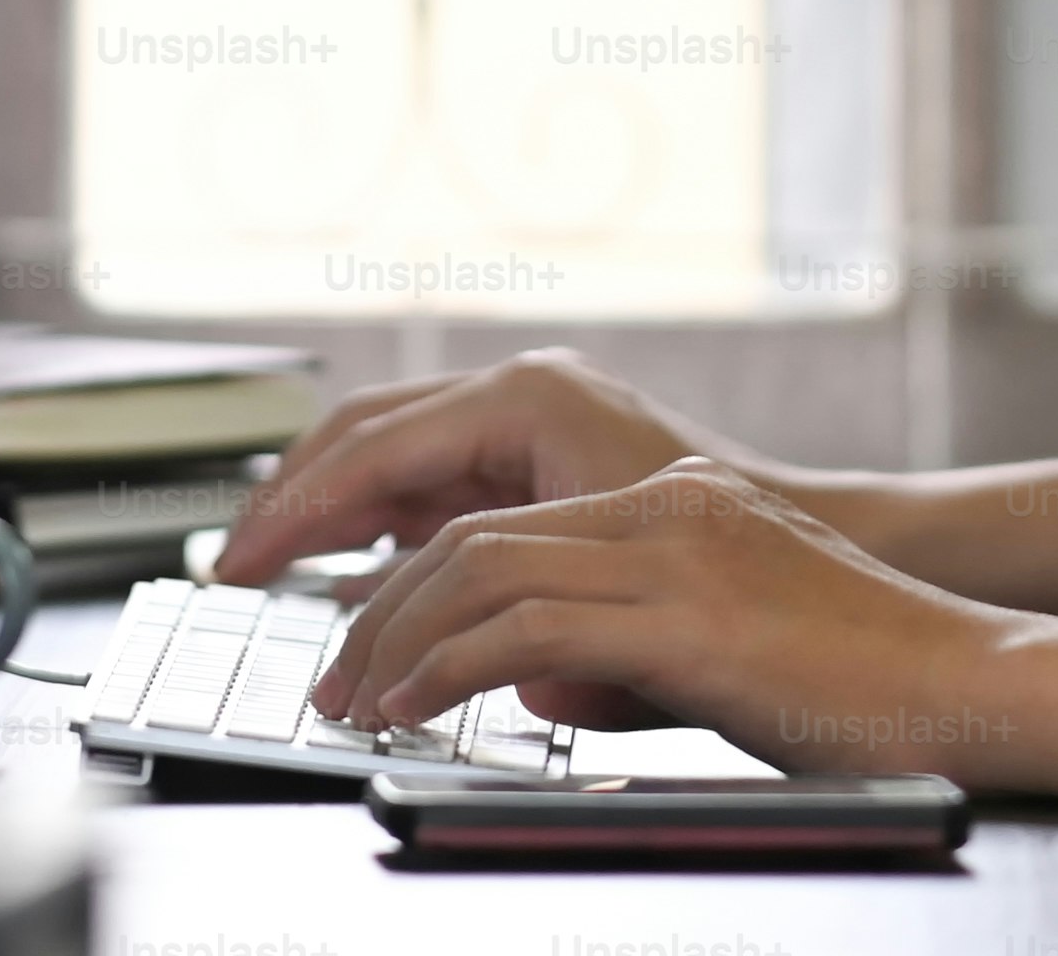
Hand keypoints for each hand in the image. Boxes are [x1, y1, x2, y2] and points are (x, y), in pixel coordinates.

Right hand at [219, 348, 776, 578]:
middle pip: (366, 435)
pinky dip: (376, 520)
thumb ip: (537, 622)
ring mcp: (525, 419)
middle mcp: (522, 393)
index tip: (242, 561)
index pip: (375, 446)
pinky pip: (429, 479)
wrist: (824, 541)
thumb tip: (477, 664)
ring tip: (265, 573)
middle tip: (232, 566)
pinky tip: (342, 572)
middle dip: (293, 501)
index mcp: (531, 401)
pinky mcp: (532, 457)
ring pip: (390, 454)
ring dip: (326, 509)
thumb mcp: (623, 585)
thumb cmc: (742, 556)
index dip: (296, 510)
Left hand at [304, 457, 1020, 759]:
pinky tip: (416, 708)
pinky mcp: (688, 614)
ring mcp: (679, 551)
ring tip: (352, 701)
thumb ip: (629, 655)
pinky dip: (449, 668)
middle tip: (325, 675)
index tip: (361, 636)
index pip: (502, 517)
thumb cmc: (873, 688)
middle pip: (470, 532)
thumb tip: (539, 686)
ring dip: (394, 638)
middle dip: (374, 603)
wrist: (983, 682)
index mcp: (678, 505)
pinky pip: (526, 630)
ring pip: (480, 568)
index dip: (411, 574)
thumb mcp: (727, 654)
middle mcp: (668, 508)